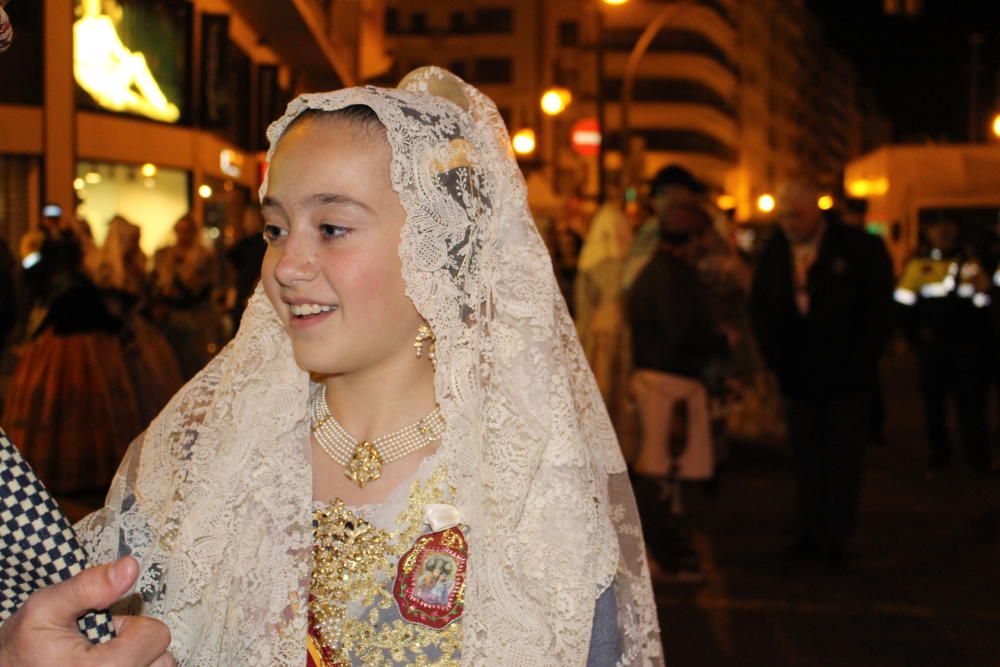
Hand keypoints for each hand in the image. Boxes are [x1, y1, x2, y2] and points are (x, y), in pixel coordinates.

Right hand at [0, 557, 173, 666]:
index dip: (133, 625)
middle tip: (104, 646)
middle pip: (163, 658)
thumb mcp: (46, 608)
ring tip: (104, 659)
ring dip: (137, 661)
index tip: (107, 629)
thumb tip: (129, 567)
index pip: (157, 636)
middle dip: (139, 645)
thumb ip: (89, 586)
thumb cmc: (22, 647)